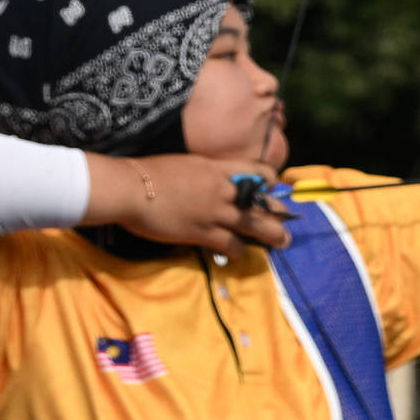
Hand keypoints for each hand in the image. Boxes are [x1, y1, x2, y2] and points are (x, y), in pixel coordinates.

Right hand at [84, 152, 291, 252]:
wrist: (129, 188)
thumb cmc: (147, 173)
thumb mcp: (185, 164)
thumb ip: (203, 172)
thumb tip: (206, 180)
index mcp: (217, 168)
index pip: (256, 171)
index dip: (269, 181)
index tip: (273, 190)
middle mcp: (222, 189)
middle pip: (262, 200)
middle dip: (279, 212)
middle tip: (290, 220)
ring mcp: (214, 211)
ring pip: (254, 224)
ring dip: (272, 235)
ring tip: (284, 242)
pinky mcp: (202, 232)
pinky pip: (229, 243)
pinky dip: (238, 251)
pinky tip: (241, 255)